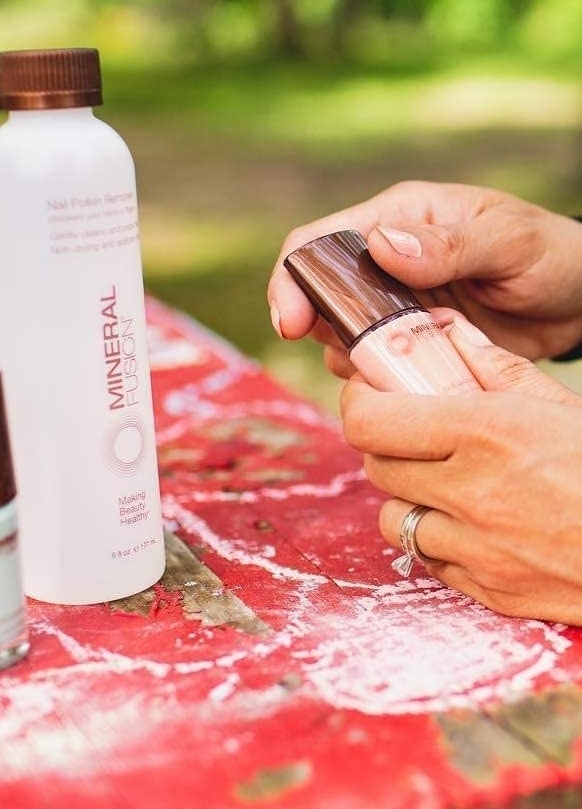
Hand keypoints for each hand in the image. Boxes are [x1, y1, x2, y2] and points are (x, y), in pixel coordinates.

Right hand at [268, 181, 581, 364]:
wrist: (578, 301)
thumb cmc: (552, 255)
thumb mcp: (511, 242)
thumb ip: (449, 244)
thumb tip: (381, 245)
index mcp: (398, 218)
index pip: (317, 243)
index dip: (292, 281)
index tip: (291, 324)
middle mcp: (382, 263)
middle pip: (316, 296)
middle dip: (318, 330)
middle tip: (354, 359)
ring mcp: (391, 306)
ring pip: (337, 338)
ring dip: (352, 360)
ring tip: (399, 367)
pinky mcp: (406, 343)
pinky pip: (370, 366)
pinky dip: (378, 380)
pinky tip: (412, 381)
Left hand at [340, 315, 581, 623]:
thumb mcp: (563, 404)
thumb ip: (493, 367)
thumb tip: (444, 331)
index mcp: (487, 433)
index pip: (370, 420)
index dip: (359, 401)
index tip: (369, 391)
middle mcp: (471, 492)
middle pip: (376, 464)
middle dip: (386, 443)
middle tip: (413, 432)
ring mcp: (476, 549)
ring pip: (393, 516)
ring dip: (407, 495)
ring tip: (447, 481)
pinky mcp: (487, 589)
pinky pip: (427, 558)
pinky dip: (435, 538)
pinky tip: (471, 523)